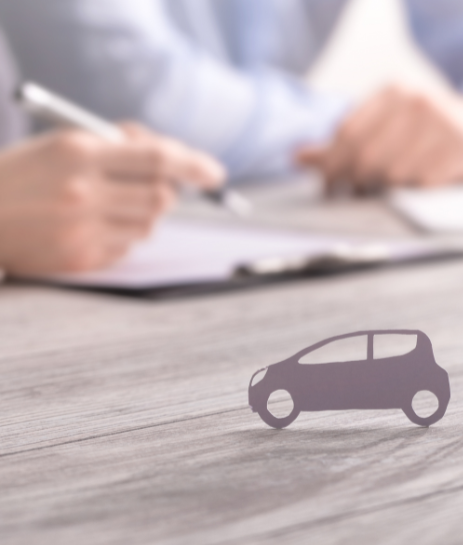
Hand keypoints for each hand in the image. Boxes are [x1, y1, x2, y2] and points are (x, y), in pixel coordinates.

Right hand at [0, 126, 223, 274]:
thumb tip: (175, 156)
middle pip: (161, 197)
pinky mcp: (77, 258)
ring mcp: (79, 227)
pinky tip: (92, 227)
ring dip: (144, 215)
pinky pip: (126, 249)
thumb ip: (117, 143)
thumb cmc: (21, 175)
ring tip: (110, 205)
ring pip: (148, 225)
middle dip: (167, 192)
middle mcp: (81, 190)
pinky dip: (123, 237)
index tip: (215, 173)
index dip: (194, 165)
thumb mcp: (61, 143)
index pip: (157, 159)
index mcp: (77, 151)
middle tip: (155, 188)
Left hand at [298, 82, 462, 191]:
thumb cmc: (435, 136)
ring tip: (394, 188)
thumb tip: (298, 156)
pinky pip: (422, 184)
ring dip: (388, 190)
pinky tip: (423, 187)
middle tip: (351, 198)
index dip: (331, 166)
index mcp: (394, 91)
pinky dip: (417, 193)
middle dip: (355, 183)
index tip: (326, 188)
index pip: (347, 134)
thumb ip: (347, 142)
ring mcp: (441, 123)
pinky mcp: (461, 147)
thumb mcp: (392, 128)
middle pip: (366, 156)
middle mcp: (416, 101)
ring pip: (393, 174)